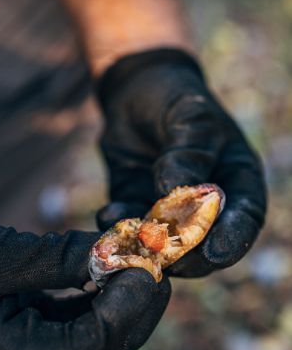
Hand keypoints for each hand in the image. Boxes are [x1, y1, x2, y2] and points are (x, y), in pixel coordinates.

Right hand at [0, 213, 170, 349]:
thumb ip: (54, 258)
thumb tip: (114, 253)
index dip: (125, 310)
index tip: (147, 267)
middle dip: (133, 314)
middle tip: (155, 269)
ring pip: (88, 344)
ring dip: (119, 309)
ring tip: (138, 269)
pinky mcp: (19, 333)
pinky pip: (69, 326)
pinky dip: (94, 303)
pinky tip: (105, 274)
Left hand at [96, 48, 265, 276]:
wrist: (132, 92)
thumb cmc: (172, 97)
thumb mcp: (189, 115)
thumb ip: (190, 150)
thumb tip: (177, 189)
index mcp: (233, 179)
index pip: (243, 218)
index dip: (232, 239)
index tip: (214, 252)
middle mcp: (203, 202)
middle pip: (204, 243)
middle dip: (186, 255)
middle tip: (166, 257)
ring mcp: (166, 208)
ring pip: (163, 242)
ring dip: (147, 247)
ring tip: (130, 240)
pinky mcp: (135, 206)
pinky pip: (128, 225)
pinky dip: (118, 226)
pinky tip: (106, 215)